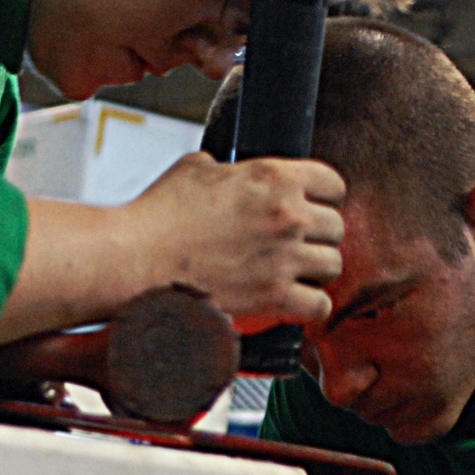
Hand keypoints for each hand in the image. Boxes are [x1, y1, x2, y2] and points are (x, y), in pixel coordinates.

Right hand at [124, 152, 344, 323]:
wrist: (137, 259)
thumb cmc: (159, 216)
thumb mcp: (198, 169)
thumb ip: (231, 169)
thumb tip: (233, 174)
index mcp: (274, 177)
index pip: (333, 184)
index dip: (324, 196)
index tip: (315, 206)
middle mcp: (288, 215)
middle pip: (336, 227)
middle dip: (318, 235)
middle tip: (298, 243)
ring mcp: (283, 257)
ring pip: (333, 265)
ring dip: (317, 269)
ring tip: (296, 272)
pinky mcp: (273, 296)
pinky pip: (319, 304)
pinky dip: (311, 305)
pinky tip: (296, 300)